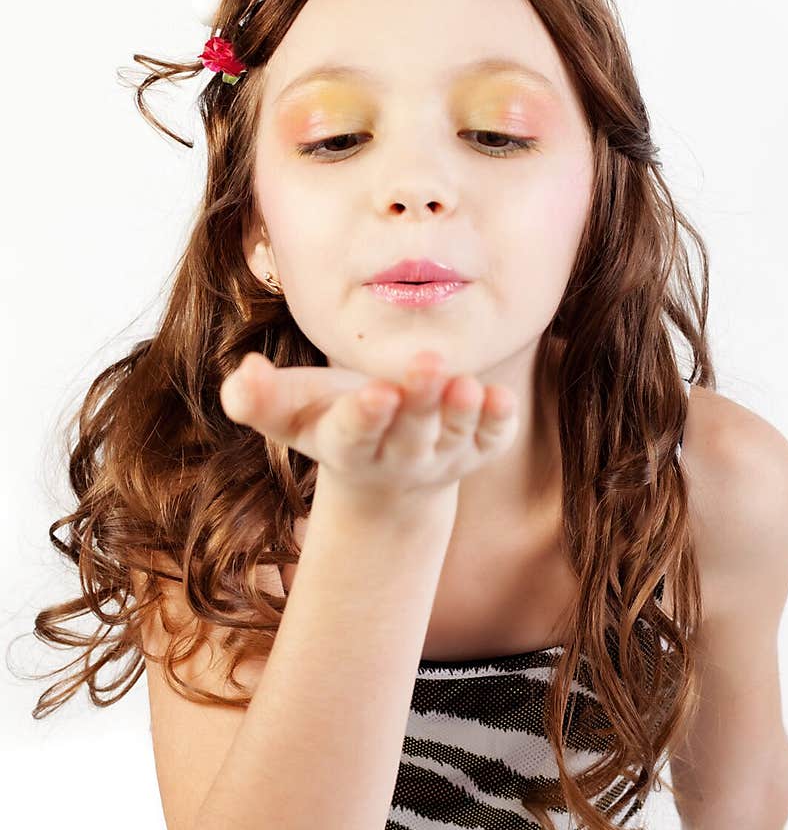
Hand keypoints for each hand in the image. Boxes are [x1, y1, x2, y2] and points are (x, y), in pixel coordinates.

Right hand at [219, 348, 519, 496]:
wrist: (383, 466)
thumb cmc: (326, 420)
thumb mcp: (286, 413)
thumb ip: (254, 397)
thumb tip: (245, 372)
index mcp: (347, 446)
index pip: (353, 435)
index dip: (363, 417)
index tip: (375, 394)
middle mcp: (398, 457)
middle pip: (410, 434)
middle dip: (420, 402)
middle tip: (427, 363)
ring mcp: (441, 456)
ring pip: (453, 437)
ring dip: (462, 413)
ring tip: (466, 384)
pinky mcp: (477, 449)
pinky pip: (491, 440)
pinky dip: (498, 423)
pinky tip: (500, 397)